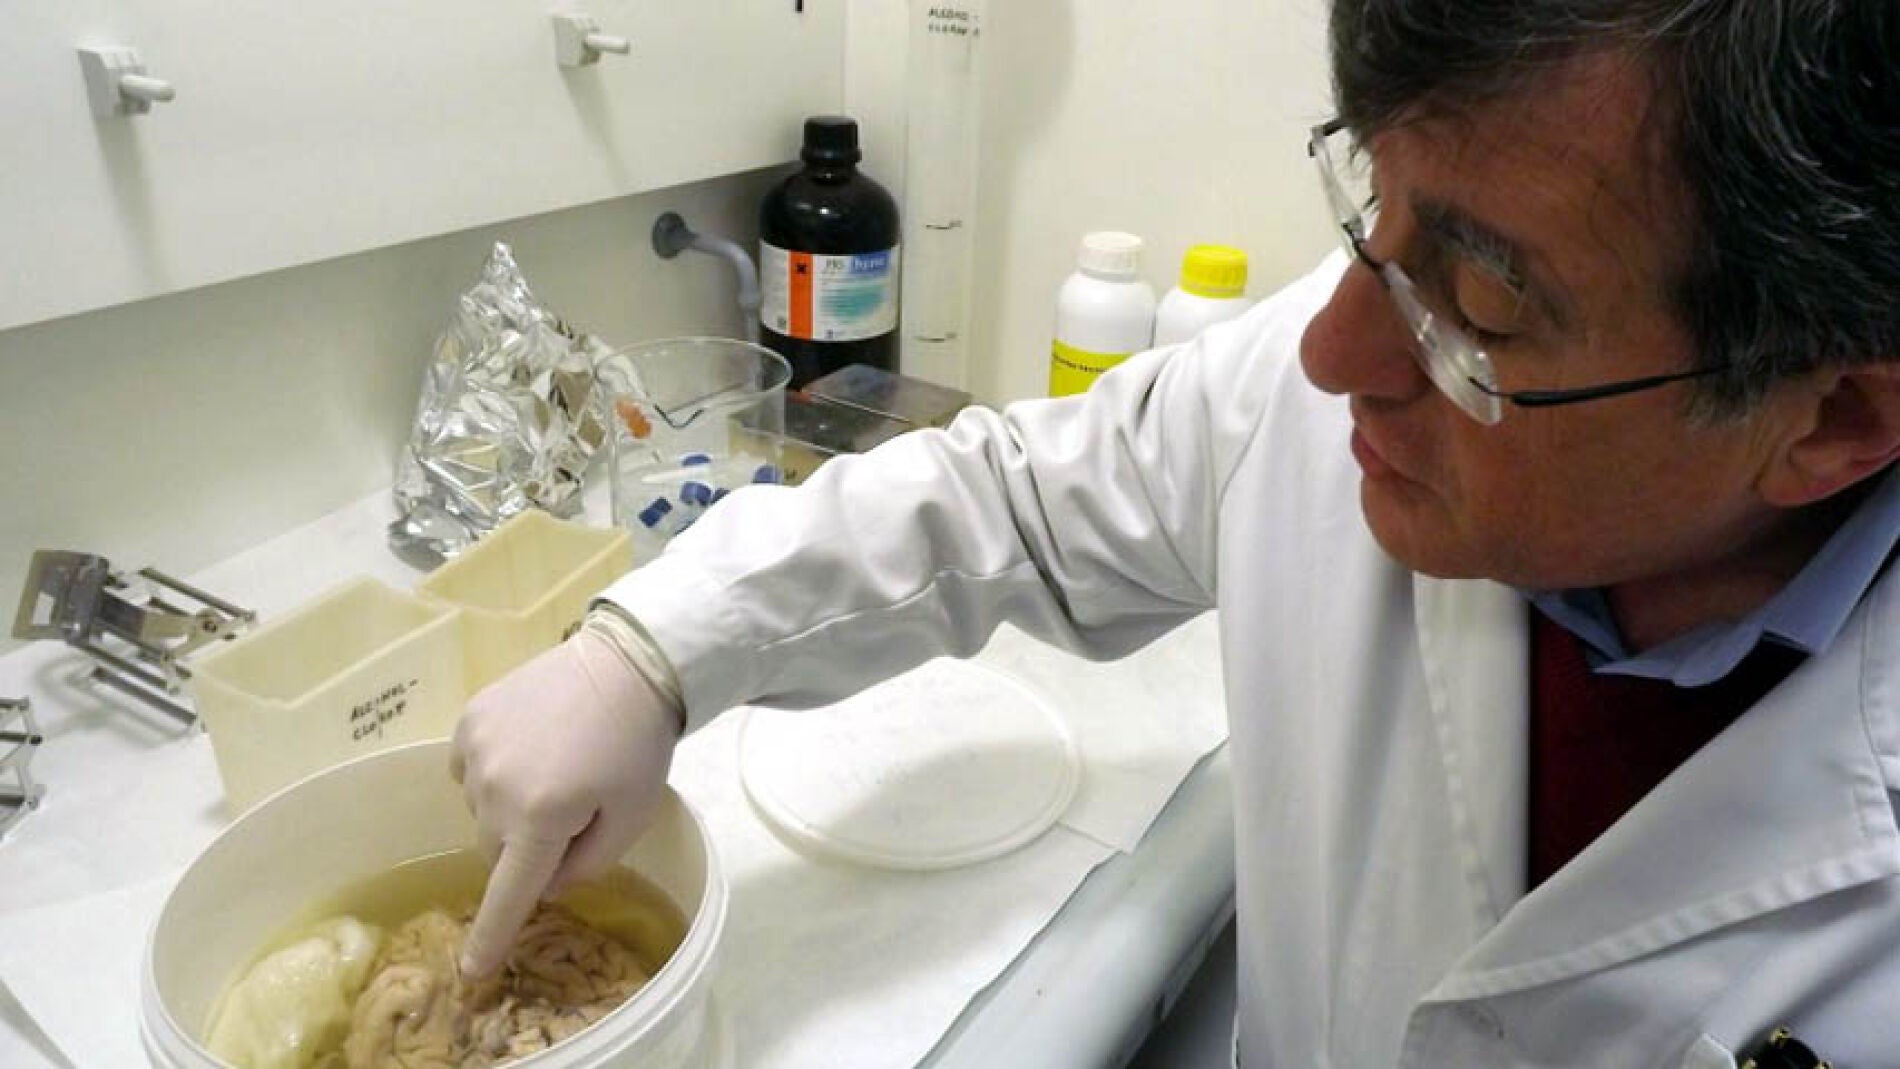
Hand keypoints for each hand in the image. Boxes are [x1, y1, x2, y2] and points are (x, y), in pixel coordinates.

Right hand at [449, 626, 679, 977]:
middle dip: (527, 847)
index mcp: (540, 818)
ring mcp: (476, 750)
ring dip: (509, 807)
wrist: (625, 664)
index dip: (491, 936)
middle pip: (496, 850)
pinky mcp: (468, 719)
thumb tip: (543, 881)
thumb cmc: (637, 747)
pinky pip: (467, 769)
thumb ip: (586, 864)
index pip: (508, 892)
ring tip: (555, 767)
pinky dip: (492, 771)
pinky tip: (530, 747)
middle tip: (571, 811)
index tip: (470, 972)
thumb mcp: (630, 817)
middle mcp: (495, 788)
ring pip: (480, 810)